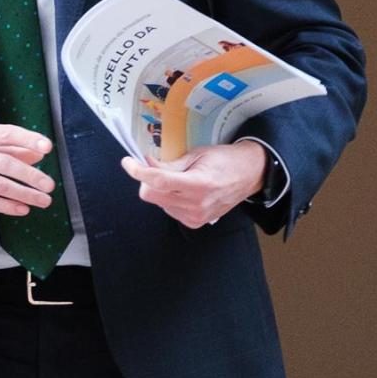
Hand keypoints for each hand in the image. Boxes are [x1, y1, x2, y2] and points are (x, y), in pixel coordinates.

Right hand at [0, 122, 57, 216]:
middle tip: (49, 184)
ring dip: (24, 194)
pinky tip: (21, 209)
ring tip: (42, 200)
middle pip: (6, 164)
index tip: (47, 147)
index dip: (28, 139)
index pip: (6, 134)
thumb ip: (6, 145)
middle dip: (31, 175)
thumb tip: (36, 152)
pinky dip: (6, 206)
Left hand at [121, 139, 266, 227]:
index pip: (158, 181)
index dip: (138, 171)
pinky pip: (168, 210)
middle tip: (151, 166)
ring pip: (158, 202)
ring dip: (158, 189)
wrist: (248, 176)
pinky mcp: (195, 223)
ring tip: (176, 178)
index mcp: (198, 184)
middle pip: (151, 195)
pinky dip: (168, 198)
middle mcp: (196, 204)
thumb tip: (145, 163)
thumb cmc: (224, 160)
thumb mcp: (196, 155)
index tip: (128, 162)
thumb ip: (170, 163)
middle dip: (146, 180)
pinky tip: (182, 190)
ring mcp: (195, 216)